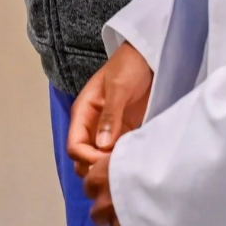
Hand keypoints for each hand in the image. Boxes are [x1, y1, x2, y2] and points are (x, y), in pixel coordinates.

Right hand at [70, 42, 156, 225]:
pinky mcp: (127, 134)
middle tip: (119, 170)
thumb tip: (102, 145)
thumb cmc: (129, 65)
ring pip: (102, 160)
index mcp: (83, 113)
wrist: (150, 55)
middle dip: (97, 168)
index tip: (106, 163)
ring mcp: (110, 131)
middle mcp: (94, 126)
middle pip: (85, 159)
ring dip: (112, 167)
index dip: (87, 159)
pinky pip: (121, 155)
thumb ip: (110, 115)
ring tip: (130, 169)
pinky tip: (138, 163)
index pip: (75, 147)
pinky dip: (125, 162)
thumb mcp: (118, 87)